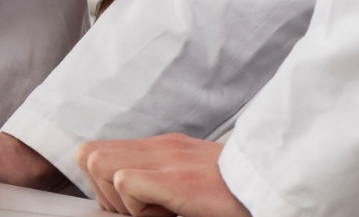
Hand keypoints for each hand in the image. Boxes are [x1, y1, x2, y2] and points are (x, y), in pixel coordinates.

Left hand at [77, 135, 248, 216]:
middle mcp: (159, 147)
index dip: (100, 183)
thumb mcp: (186, 180)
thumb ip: (155, 181)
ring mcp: (166, 159)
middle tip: (134, 210)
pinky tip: (165, 213)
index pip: (97, 151)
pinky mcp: (175, 178)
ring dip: (116, 198)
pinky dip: (135, 207)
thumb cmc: (232, 193)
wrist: (268, 187)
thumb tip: (124, 196)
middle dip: (101, 189)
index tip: (125, 206)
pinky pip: (125, 183)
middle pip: (90, 155)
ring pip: (99, 165)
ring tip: (150, 211)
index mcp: (160, 148)